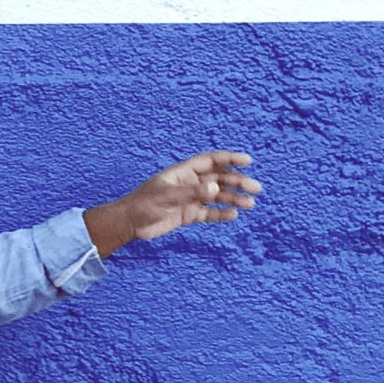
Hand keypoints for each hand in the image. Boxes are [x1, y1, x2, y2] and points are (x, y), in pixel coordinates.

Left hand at [83, 152, 261, 255]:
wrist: (128, 223)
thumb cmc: (142, 204)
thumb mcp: (166, 197)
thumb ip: (191, 193)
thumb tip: (214, 189)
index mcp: (183, 172)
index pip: (211, 161)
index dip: (229, 159)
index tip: (248, 160)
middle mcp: (189, 183)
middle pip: (218, 179)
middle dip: (238, 182)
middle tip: (255, 189)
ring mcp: (189, 199)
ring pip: (216, 196)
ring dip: (233, 199)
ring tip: (250, 204)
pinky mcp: (187, 214)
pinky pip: (208, 213)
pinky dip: (220, 214)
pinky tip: (233, 215)